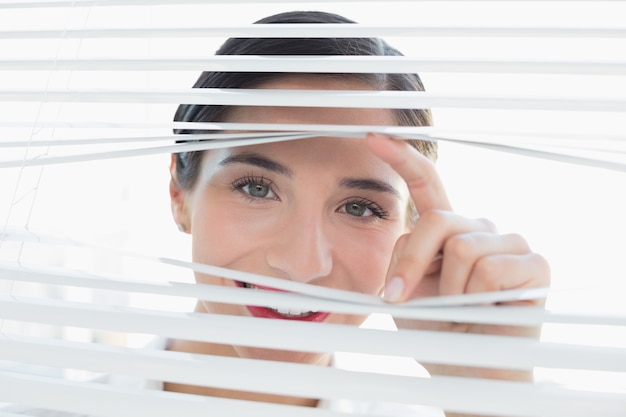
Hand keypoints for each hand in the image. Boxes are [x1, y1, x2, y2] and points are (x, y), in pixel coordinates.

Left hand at [366, 133, 549, 335]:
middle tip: (401, 297)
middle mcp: (480, 229)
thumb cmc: (436, 330)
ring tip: (461, 308)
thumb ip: (404, 256)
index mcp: (448, 230)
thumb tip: (398, 230)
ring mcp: (511, 243)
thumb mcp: (405, 290)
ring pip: (462, 248)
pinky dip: (477, 299)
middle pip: (438, 220)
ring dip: (449, 291)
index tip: (375, 137)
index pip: (427, 185)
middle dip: (413, 264)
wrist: (467, 369)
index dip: (403, 159)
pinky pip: (491, 270)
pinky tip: (487, 310)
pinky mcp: (535, 265)